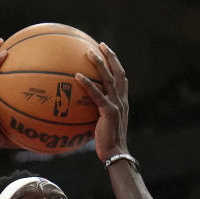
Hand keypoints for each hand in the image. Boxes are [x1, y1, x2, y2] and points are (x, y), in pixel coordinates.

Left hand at [75, 43, 128, 161]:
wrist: (116, 153)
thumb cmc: (107, 143)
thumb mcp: (103, 124)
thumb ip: (96, 113)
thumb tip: (80, 108)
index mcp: (122, 102)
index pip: (122, 78)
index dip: (116, 64)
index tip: (107, 52)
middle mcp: (122, 101)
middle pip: (118, 73)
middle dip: (110, 57)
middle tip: (100, 45)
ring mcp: (117, 105)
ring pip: (109, 79)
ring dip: (100, 64)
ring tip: (89, 52)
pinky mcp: (109, 112)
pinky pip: (97, 94)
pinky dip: (88, 84)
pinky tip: (77, 75)